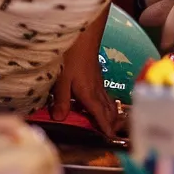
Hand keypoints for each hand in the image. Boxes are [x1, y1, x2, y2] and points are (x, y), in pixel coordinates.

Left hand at [51, 9, 120, 136]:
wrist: (83, 35)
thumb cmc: (72, 56)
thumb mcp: (61, 79)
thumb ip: (61, 99)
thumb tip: (60, 119)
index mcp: (89, 93)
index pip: (99, 114)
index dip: (105, 126)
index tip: (110, 137)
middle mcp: (97, 89)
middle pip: (108, 109)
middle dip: (112, 122)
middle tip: (113, 134)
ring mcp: (99, 82)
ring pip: (109, 101)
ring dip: (111, 113)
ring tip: (111, 123)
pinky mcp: (97, 76)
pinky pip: (105, 94)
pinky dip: (107, 104)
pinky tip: (101, 104)